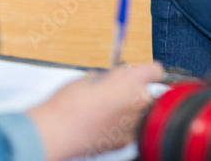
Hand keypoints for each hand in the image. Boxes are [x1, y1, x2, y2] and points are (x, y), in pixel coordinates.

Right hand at [27, 61, 164, 160]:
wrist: (55, 131)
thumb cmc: (68, 103)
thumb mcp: (91, 77)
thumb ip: (111, 77)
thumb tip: (116, 78)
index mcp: (130, 79)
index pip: (155, 70)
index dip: (147, 71)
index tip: (143, 73)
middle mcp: (137, 101)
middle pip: (149, 93)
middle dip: (137, 93)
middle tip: (117, 94)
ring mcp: (133, 123)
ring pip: (140, 113)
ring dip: (130, 111)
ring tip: (107, 112)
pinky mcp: (125, 141)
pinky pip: (130, 130)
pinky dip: (122, 127)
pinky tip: (103, 125)